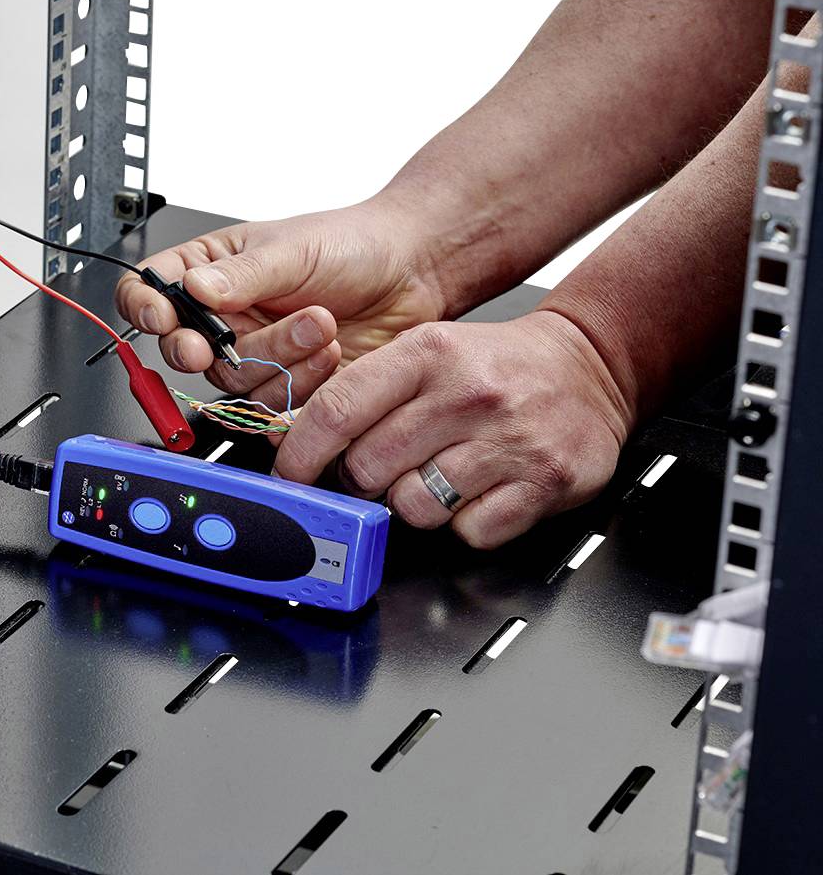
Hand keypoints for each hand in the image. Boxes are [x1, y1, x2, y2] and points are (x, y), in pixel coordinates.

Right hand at [114, 201, 442, 410]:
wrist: (412, 274)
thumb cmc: (353, 245)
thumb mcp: (292, 249)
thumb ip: (241, 274)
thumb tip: (194, 288)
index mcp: (210, 272)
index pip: (149, 292)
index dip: (144, 308)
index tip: (161, 315)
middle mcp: (225, 318)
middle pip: (185, 351)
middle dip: (207, 349)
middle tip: (229, 340)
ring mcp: (254, 354)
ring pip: (234, 382)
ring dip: (277, 359)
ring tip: (320, 326)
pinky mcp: (286, 387)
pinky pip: (270, 408)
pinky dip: (299, 388)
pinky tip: (327, 358)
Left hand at [272, 310, 635, 547]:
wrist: (590, 365)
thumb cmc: (497, 365)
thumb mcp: (429, 351)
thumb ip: (371, 391)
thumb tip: (306, 446)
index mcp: (429, 352)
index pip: (339, 409)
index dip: (301, 452)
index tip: (290, 475)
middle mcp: (467, 393)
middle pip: (369, 467)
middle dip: (361, 481)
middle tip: (379, 470)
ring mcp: (508, 439)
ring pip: (416, 506)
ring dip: (415, 504)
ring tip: (437, 476)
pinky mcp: (545, 481)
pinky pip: (471, 531)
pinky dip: (466, 522)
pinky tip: (478, 491)